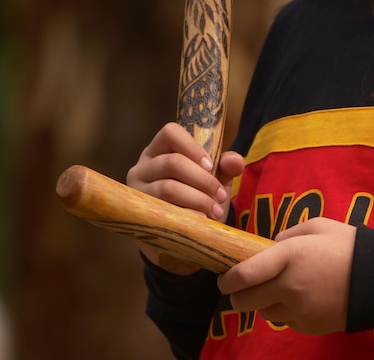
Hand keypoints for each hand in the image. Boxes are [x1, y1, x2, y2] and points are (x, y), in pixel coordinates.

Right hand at [126, 122, 243, 265]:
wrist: (179, 240)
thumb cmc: (194, 202)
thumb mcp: (211, 182)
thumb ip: (224, 168)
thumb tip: (235, 160)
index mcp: (159, 151)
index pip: (170, 133)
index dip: (192, 147)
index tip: (211, 166)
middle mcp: (142, 168)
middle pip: (172, 163)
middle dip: (203, 180)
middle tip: (221, 196)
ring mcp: (137, 192)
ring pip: (168, 188)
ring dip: (198, 199)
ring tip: (215, 212)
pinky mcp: (137, 216)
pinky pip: (163, 212)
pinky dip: (187, 216)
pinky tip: (201, 222)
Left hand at [217, 217, 355, 334]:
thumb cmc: (348, 245)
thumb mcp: (315, 227)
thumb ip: (286, 237)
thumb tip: (267, 249)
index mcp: (289, 257)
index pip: (243, 274)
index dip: (227, 279)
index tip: (223, 277)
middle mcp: (289, 286)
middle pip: (245, 301)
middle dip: (238, 295)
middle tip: (243, 287)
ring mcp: (299, 310)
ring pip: (263, 313)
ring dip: (263, 303)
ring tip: (278, 289)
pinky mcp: (309, 325)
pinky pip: (285, 321)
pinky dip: (285, 312)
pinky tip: (300, 298)